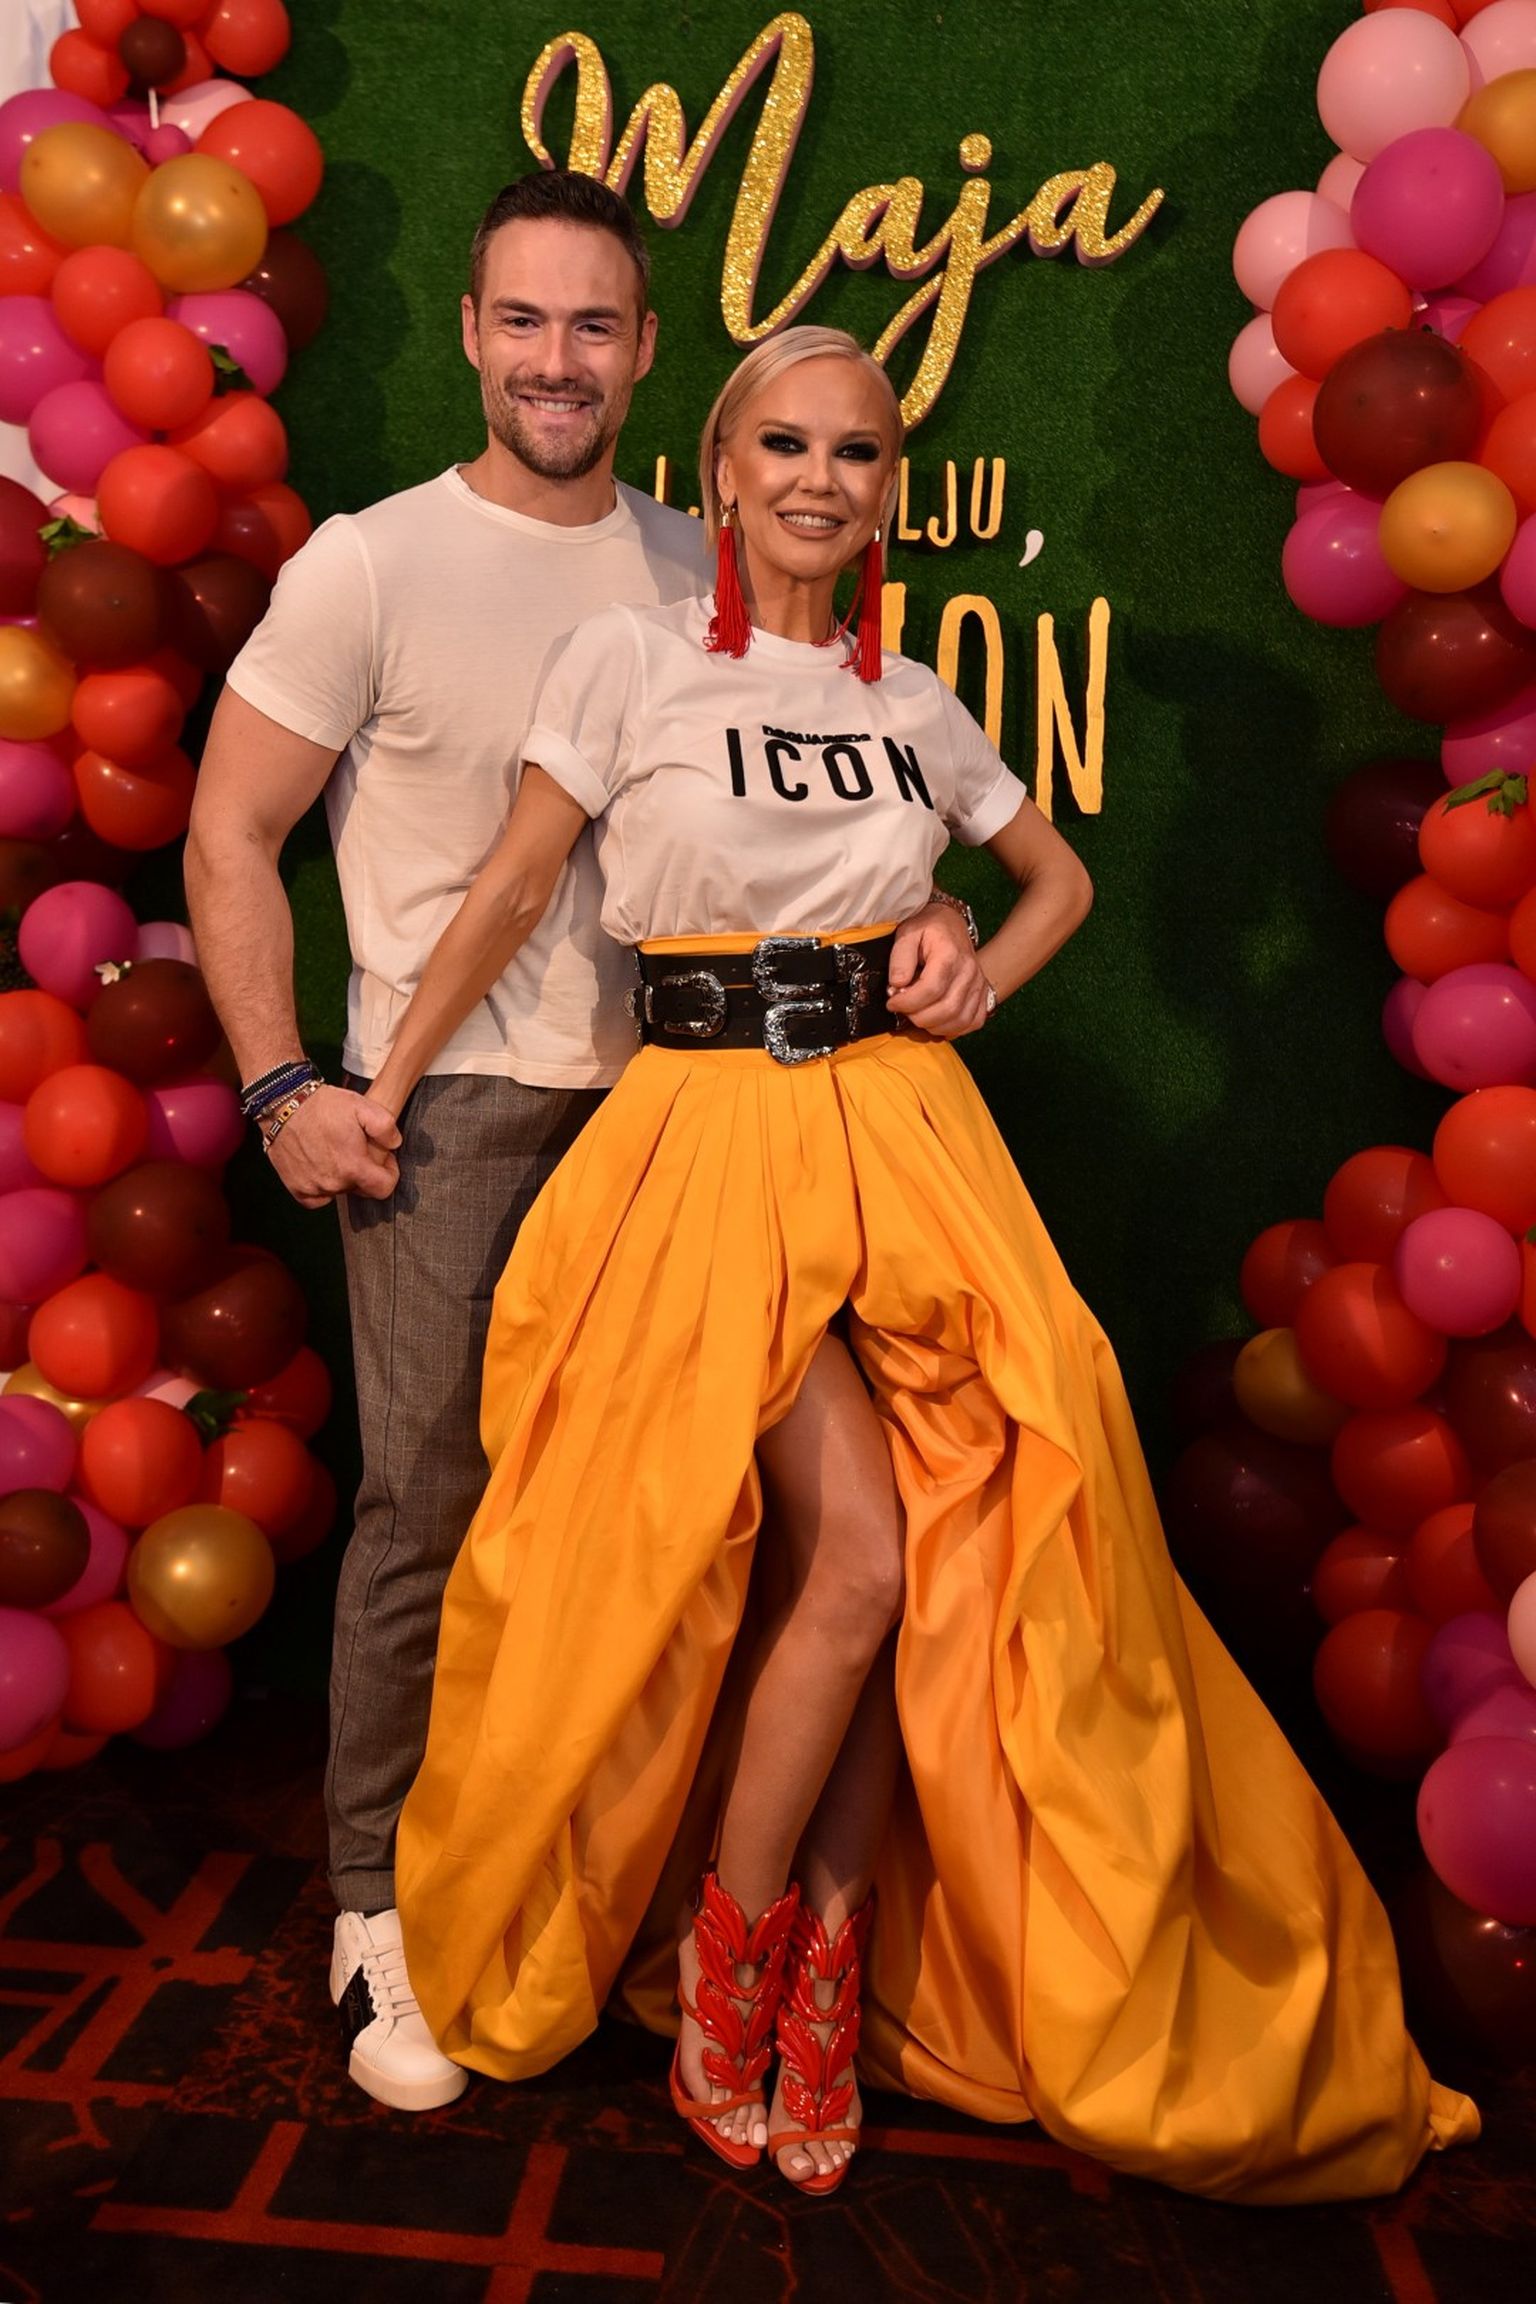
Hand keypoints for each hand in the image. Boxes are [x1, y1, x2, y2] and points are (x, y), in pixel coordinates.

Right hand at [266, 1085, 402, 1207]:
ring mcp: (313, 1187)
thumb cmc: (323, 1106)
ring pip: (339, 1191)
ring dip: (343, 1177)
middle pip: (361, 1189)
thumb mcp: (363, 1106)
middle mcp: (333, 1183)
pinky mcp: (296, 1187)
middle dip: (365, 1172)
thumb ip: (386, 1127)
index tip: (384, 1158)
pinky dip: (322, 1189)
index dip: (390, 1173)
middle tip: (357, 1149)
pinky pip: (316, 1199)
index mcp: (353, 1167)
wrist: (283, 1105)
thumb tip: (394, 1145)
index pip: (384, 1189)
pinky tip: (321, 1169)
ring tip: (336, 1153)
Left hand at [885, 903, 996, 1038]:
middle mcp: (968, 971)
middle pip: (946, 1009)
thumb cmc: (928, 929)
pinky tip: (937, 1021)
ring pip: (959, 1021)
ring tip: (917, 1014)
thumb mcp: (907, 933)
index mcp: (949, 954)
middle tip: (903, 1009)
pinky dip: (953, 1028)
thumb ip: (900, 958)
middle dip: (918, 1017)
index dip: (907, 1002)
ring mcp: (978, 984)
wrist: (950, 924)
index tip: (892, 1002)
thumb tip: (897, 985)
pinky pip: (972, 1022)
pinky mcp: (982, 994)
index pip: (930, 990)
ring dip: (933, 1026)